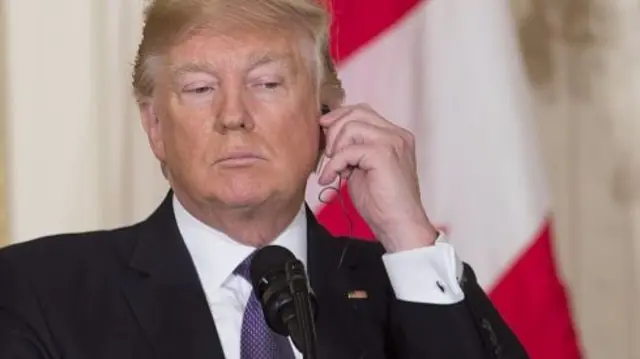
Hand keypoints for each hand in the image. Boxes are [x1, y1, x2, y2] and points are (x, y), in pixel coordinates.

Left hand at [317, 104, 437, 252]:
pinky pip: (348, 150)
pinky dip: (334, 164)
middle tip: (329, 154)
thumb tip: (329, 134)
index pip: (363, 111)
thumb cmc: (382, 203)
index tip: (324, 130)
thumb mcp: (362, 167)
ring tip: (334, 169)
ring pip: (351, 127)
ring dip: (335, 148)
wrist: (399, 225)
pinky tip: (331, 179)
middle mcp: (397, 135)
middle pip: (356, 112)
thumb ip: (352, 148)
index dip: (339, 118)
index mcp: (395, 136)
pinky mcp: (383, 155)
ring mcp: (393, 142)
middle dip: (334, 130)